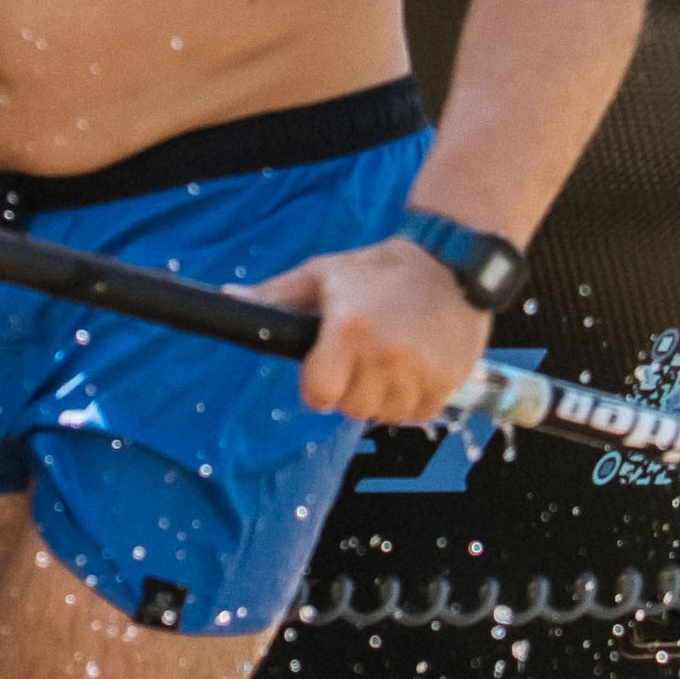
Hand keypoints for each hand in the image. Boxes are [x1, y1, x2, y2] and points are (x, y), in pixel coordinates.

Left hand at [251, 235, 489, 431]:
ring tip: (389, 360)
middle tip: (362, 357)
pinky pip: (417, 415)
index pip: (319, 394)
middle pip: (350, 408)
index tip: (326, 369)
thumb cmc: (378, 270)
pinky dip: (411, 401)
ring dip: (381, 396)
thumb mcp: (323, 274)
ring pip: (383, 415)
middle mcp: (384, 354)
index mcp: (348, 329)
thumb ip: (275, 295)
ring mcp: (419, 370)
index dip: (317, 385)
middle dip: (350, 388)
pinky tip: (411, 369)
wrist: (449, 263)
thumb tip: (229, 297)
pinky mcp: (448, 380)